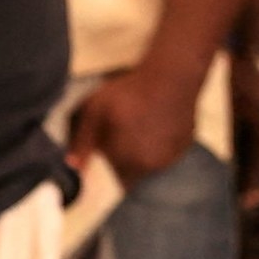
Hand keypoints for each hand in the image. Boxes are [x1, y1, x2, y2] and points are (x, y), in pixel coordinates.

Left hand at [67, 65, 197, 184]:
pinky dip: (157, 146)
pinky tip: (152, 127)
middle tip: (117, 134)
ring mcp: (173, 157)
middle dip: (121, 161)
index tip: (103, 154)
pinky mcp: (185, 146)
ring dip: (139, 154)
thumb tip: (72, 168)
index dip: (106, 170)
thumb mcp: (95, 112)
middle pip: (132, 173)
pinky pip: (165, 154)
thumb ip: (82, 141)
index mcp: (130, 162)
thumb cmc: (127, 93)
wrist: (171, 77)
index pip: (115, 181)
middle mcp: (154, 166)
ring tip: (134, 128)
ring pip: (148, 164)